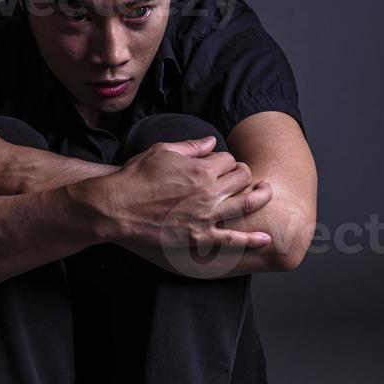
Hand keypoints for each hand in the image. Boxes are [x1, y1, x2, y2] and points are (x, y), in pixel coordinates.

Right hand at [103, 135, 273, 252]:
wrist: (117, 207)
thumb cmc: (136, 177)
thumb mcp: (162, 151)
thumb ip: (191, 147)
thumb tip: (211, 142)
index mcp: (201, 169)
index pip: (228, 159)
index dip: (226, 160)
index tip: (219, 164)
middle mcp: (209, 192)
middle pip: (242, 178)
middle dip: (243, 174)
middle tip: (240, 177)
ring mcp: (206, 216)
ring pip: (247, 204)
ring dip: (260, 196)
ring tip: (265, 193)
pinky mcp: (199, 237)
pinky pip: (232, 240)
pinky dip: (251, 240)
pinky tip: (265, 239)